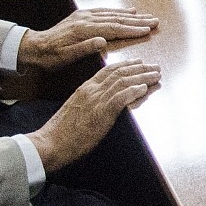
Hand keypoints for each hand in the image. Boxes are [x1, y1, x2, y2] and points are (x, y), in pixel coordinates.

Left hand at [20, 8, 157, 68]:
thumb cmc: (50, 56)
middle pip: (116, 18)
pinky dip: (117, 11)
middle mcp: (85, 19)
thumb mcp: (65, 57)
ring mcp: (83, 16)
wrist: (33, 47)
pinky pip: (104, 11)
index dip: (131, 29)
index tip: (147, 30)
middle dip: (137, 20)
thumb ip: (84, 48)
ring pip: (112, 13)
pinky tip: (127, 11)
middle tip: (155, 21)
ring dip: (130, 15)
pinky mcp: (82, 16)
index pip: (113, 28)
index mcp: (83, 30)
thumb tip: (102, 41)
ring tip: (146, 16)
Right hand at [25, 59, 161, 170]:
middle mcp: (91, 91)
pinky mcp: (100, 113)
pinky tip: (144, 88)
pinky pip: (121, 98)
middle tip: (154, 66)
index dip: (126, 64)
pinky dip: (134, 91)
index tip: (138, 62)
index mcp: (84, 89)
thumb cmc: (61, 133)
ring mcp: (96, 101)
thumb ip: (88, 104)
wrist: (49, 143)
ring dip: (142, 77)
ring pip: (123, 82)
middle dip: (139, 68)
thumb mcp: (74, 111)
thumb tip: (101, 105)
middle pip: (119, 73)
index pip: (108, 71)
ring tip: (156, 74)